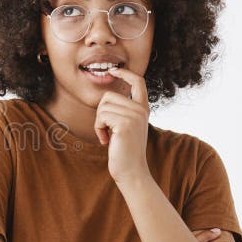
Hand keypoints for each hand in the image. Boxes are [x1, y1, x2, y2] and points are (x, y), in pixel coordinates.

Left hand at [96, 66, 150, 183]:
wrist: (131, 171)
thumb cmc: (124, 150)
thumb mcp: (126, 126)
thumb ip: (123, 110)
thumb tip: (108, 96)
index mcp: (143, 108)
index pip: (138, 81)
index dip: (125, 74)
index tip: (113, 70)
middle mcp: (141, 110)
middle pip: (108, 96)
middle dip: (101, 113)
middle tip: (107, 130)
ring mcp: (134, 116)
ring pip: (103, 106)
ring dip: (99, 123)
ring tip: (108, 136)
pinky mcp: (124, 124)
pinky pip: (101, 117)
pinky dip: (98, 129)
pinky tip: (106, 141)